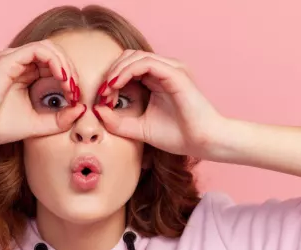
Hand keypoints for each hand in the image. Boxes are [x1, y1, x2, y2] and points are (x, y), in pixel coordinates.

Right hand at [0, 40, 87, 145]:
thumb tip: (82, 109)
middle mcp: (18, 63)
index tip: (76, 98)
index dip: (70, 78)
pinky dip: (54, 62)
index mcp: (23, 74)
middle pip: (55, 54)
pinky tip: (61, 78)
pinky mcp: (9, 60)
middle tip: (76, 91)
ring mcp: (13, 59)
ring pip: (49, 48)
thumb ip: (59, 119)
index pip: (54, 65)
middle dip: (70, 71)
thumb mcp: (38, 124)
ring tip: (70, 85)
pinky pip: (39, 50)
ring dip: (65, 65)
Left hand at [93, 51, 224, 157]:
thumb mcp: (139, 129)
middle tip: (102, 93)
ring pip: (135, 57)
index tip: (101, 98)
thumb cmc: (178, 136)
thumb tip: (96, 110)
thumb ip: (118, 121)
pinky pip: (146, 63)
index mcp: (158, 79)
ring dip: (116, 71)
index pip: (128, 67)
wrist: (203, 142)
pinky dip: (127, 71)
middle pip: (129, 57)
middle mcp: (165, 70)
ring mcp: (172, 69)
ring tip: (107, 90)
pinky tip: (117, 85)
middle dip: (111, 72)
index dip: (111, 78)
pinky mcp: (176, 74)